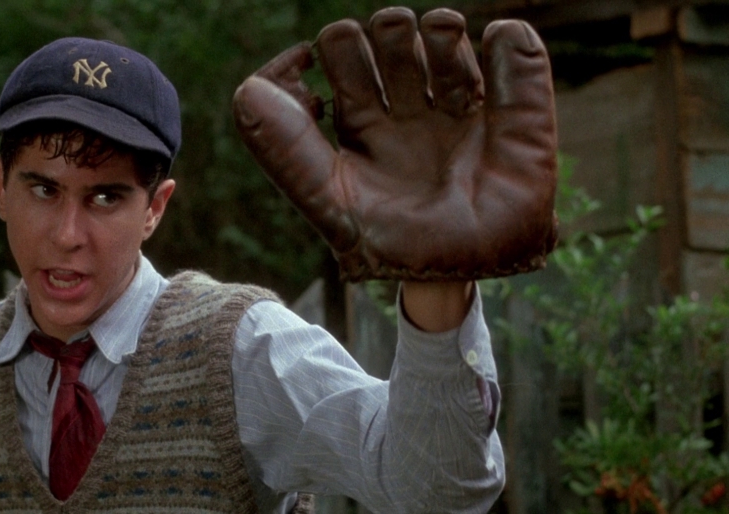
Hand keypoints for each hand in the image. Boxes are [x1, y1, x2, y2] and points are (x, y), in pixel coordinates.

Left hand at [233, 7, 557, 280]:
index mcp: (363, 120)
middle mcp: (408, 107)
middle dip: (390, 32)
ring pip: (442, 29)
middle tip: (399, 70)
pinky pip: (514, 49)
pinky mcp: (514, 113)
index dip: (337, 46)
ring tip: (449, 80)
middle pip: (390, 32)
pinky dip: (506, 43)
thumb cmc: (386, 243)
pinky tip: (493, 54)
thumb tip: (250, 87)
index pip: (343, 50)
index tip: (339, 77)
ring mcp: (459, 106)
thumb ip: (282, 147)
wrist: (458, 275)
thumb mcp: (327, 199)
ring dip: (441, 30)